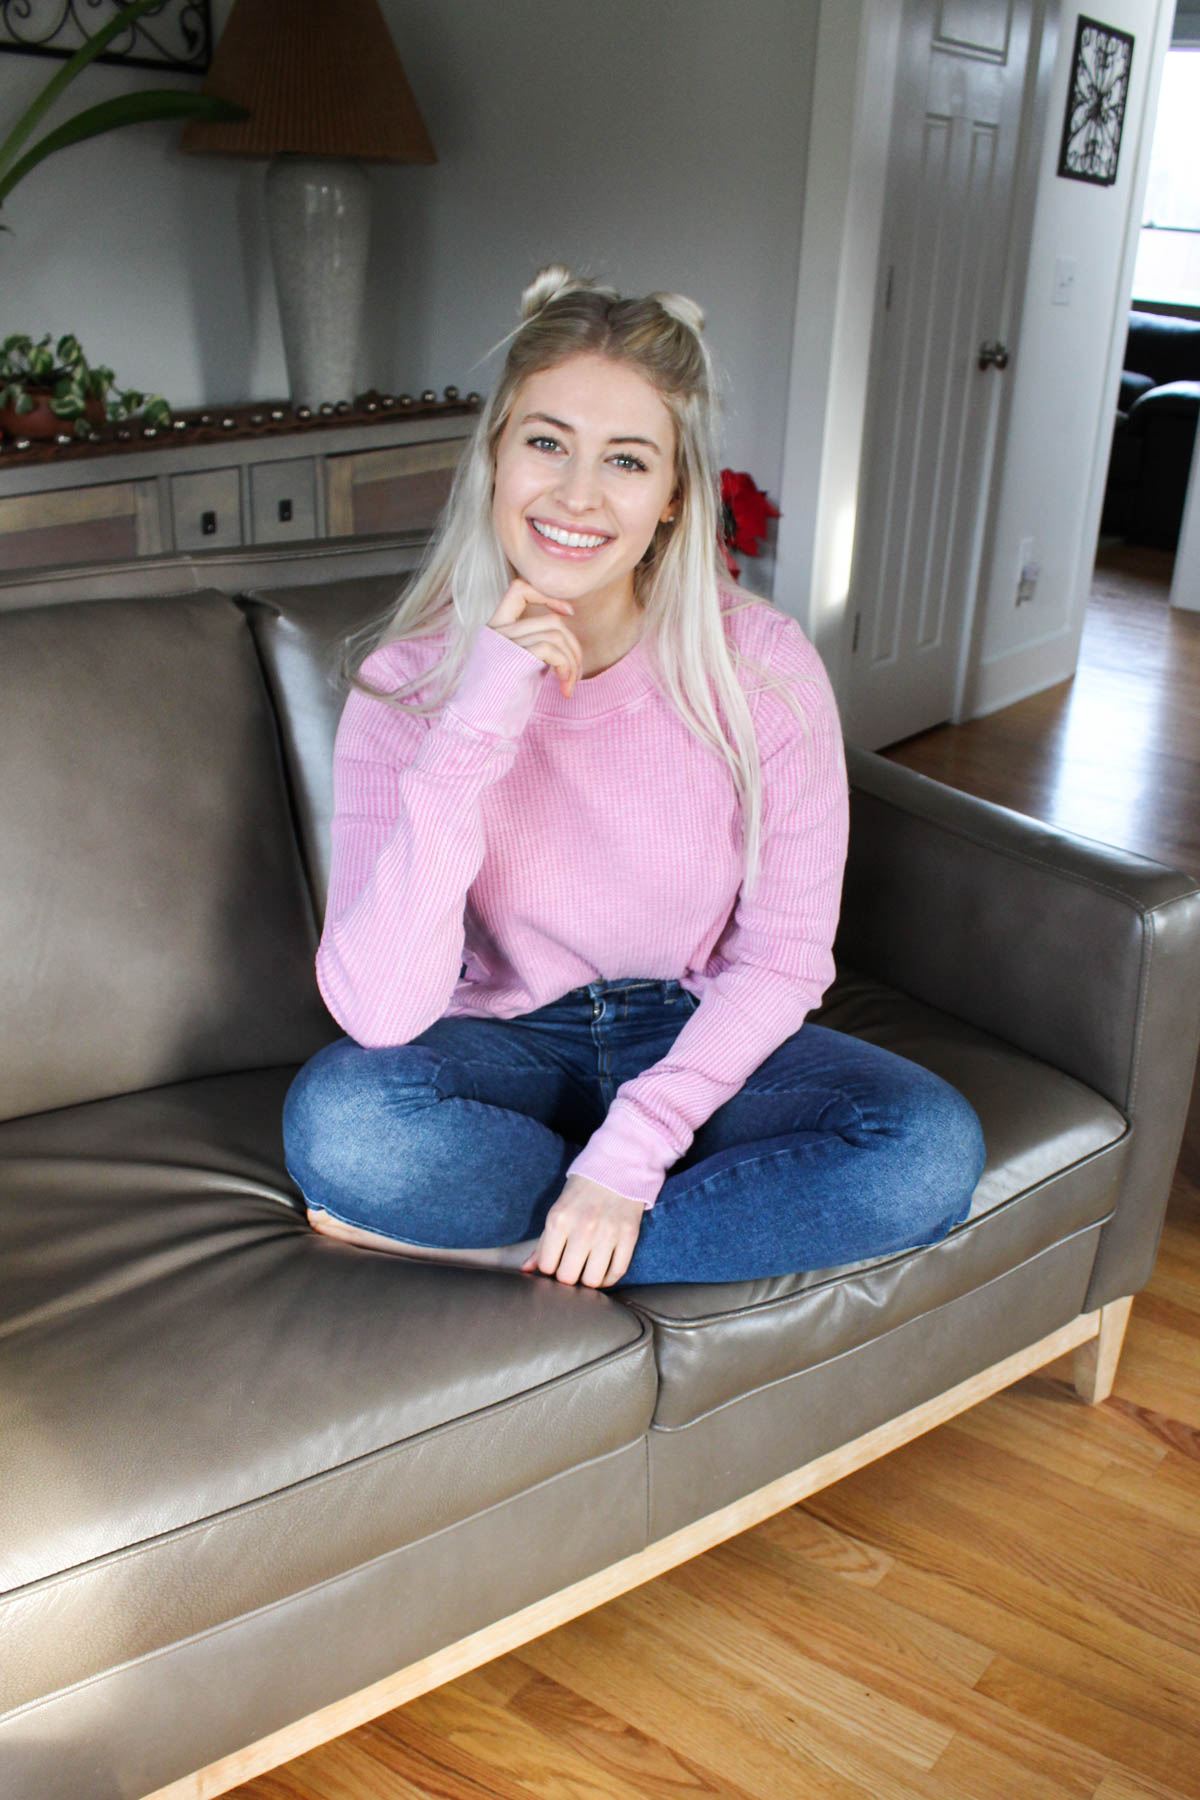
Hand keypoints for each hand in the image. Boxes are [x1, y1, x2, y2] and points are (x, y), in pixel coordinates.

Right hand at [487, 579, 580, 697]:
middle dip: (573, 646)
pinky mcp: (513, 659)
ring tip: (569, 683)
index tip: (567, 613)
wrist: (477, 726)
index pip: (519, 588)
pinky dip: (566, 668)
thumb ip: (531, 645)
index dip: (547, 595)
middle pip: (551, 620)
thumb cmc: (500, 701)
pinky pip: (552, 650)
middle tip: (574, 672)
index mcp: (495, 628)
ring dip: (573, 661)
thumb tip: (565, 638)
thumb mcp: (516, 665)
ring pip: (556, 634)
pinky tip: (565, 689)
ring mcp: (504, 644)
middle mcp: (497, 631)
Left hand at [521, 1175, 644, 1287]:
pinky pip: (617, 1272)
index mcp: (559, 1220)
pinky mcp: (629, 1236)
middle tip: (571, 1268)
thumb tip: (527, 1269)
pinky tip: (602, 1271)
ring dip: (588, 1280)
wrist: (618, 1166)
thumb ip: (543, 1242)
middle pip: (568, 1278)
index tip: (555, 1263)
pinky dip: (608, 1278)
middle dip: (567, 1277)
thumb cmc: (583, 1189)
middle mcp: (583, 1228)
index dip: (549, 1269)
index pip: (547, 1266)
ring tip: (586, 1270)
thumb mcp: (558, 1210)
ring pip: (593, 1280)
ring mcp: (608, 1233)